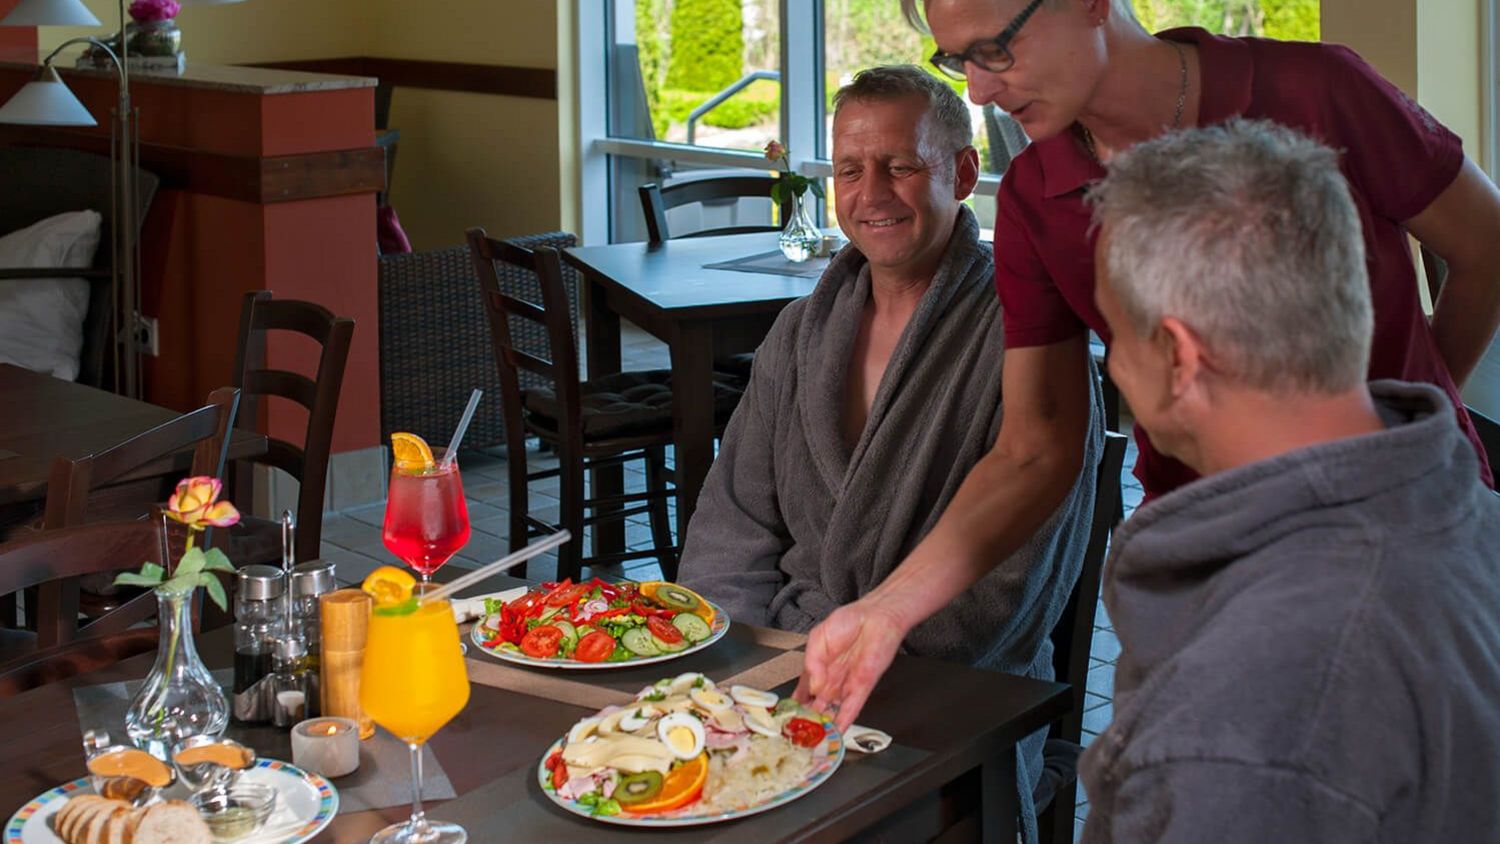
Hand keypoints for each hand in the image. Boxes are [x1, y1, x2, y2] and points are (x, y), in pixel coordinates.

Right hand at [793, 596, 910, 732]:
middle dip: (807, 719)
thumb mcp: (818, 638)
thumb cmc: (849, 621)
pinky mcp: (861, 688)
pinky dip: (843, 721)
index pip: (803, 692)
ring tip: (812, 738)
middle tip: (797, 732)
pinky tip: (836, 732)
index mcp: (818, 667)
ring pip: (832, 711)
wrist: (875, 618)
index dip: (795, 705)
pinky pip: (851, 708)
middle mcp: (831, 679)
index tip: (786, 716)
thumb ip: (812, 663)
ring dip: (823, 724)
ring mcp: (846, 685)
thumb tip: (813, 687)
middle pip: (816, 706)